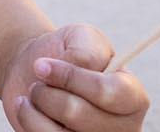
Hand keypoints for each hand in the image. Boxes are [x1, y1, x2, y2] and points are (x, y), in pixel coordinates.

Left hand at [1, 25, 148, 130]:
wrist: (37, 72)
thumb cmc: (66, 53)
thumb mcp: (82, 37)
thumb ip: (87, 50)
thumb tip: (79, 67)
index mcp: (133, 97)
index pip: (111, 93)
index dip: (73, 78)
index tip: (43, 65)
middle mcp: (122, 128)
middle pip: (79, 114)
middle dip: (48, 91)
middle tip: (39, 78)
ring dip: (38, 106)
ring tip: (34, 92)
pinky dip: (28, 119)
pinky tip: (26, 107)